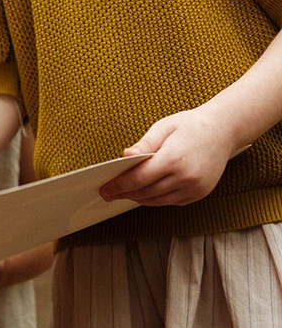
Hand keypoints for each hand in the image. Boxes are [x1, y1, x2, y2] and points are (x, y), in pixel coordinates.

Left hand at [98, 105, 235, 205]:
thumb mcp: (164, 127)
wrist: (223, 130)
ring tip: (123, 193)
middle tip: (108, 193)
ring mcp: (194, 189)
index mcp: (174, 159)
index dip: (119, 185)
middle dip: (125, 193)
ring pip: (158, 201)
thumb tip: (124, 157)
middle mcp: (185, 178)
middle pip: (146, 192)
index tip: (105, 189)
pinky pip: (171, 201)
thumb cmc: (190, 125)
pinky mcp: (199, 194)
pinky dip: (155, 199)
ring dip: (139, 198)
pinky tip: (144, 192)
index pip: (139, 178)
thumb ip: (144, 145)